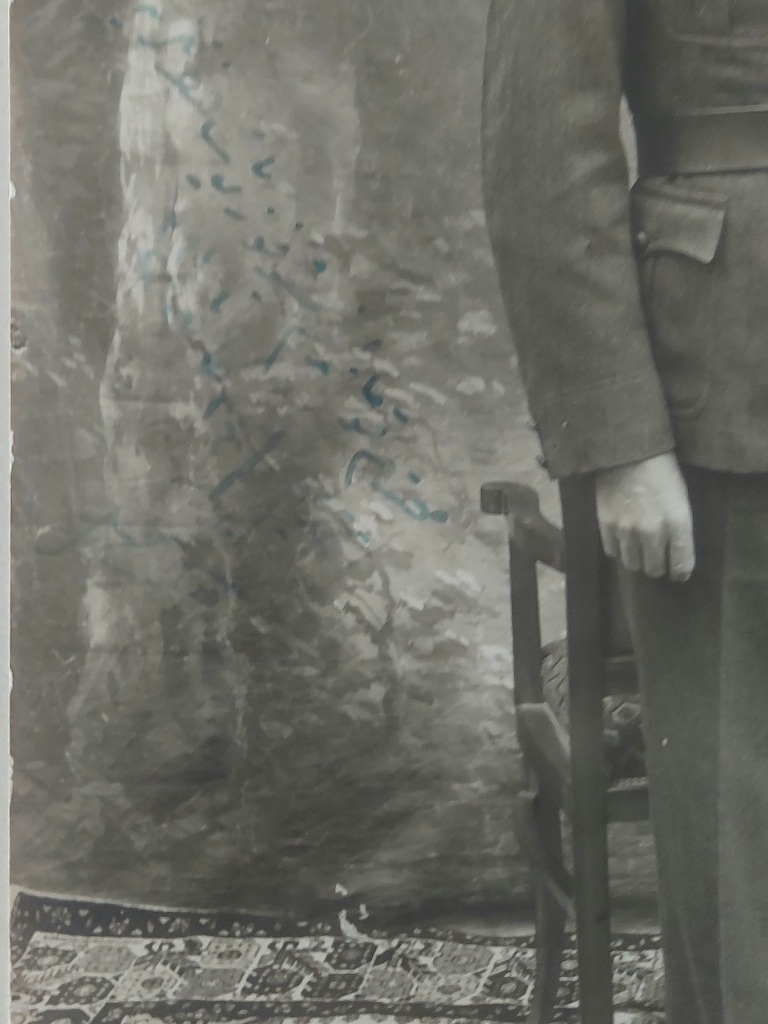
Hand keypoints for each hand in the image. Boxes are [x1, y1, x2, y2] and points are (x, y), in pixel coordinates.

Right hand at [595, 452, 694, 580]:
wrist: (627, 450)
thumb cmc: (661, 471)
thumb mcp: (680, 498)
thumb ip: (679, 528)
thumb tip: (674, 553)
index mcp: (677, 523)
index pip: (682, 565)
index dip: (680, 572)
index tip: (678, 572)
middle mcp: (652, 531)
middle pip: (654, 570)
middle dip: (657, 566)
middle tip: (656, 557)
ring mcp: (626, 530)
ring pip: (632, 564)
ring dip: (636, 559)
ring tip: (637, 548)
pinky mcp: (606, 525)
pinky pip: (612, 552)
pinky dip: (618, 549)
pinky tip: (622, 538)